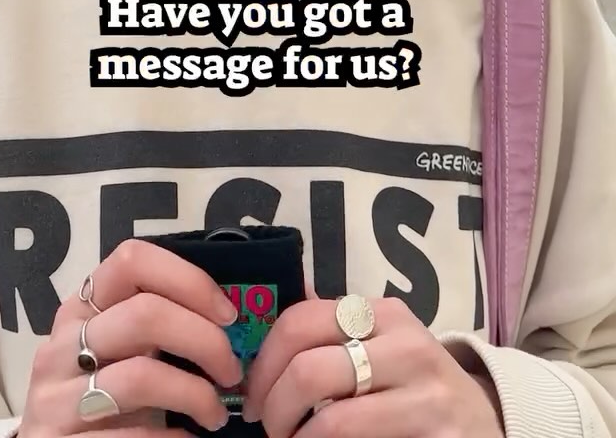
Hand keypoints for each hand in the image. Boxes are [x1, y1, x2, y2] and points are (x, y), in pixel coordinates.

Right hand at [19, 239, 240, 437]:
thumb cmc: (100, 394)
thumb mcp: (118, 352)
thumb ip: (155, 326)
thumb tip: (226, 319)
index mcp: (80, 309)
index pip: (132, 261)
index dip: (188, 279)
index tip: (226, 314)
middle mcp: (60, 346)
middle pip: (145, 315)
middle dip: (205, 341)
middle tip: (232, 371)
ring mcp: (55, 399)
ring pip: (141, 376)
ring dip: (196, 394)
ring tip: (216, 414)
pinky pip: (134, 436)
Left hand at [243, 294, 504, 437]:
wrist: (485, 424)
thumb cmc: (417, 383)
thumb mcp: (384, 343)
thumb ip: (335, 328)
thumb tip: (271, 318)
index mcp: (383, 313)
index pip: (300, 322)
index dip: (263, 363)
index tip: (253, 395)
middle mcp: (406, 346)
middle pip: (308, 371)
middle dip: (274, 407)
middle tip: (271, 427)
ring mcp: (424, 395)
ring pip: (331, 420)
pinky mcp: (436, 436)